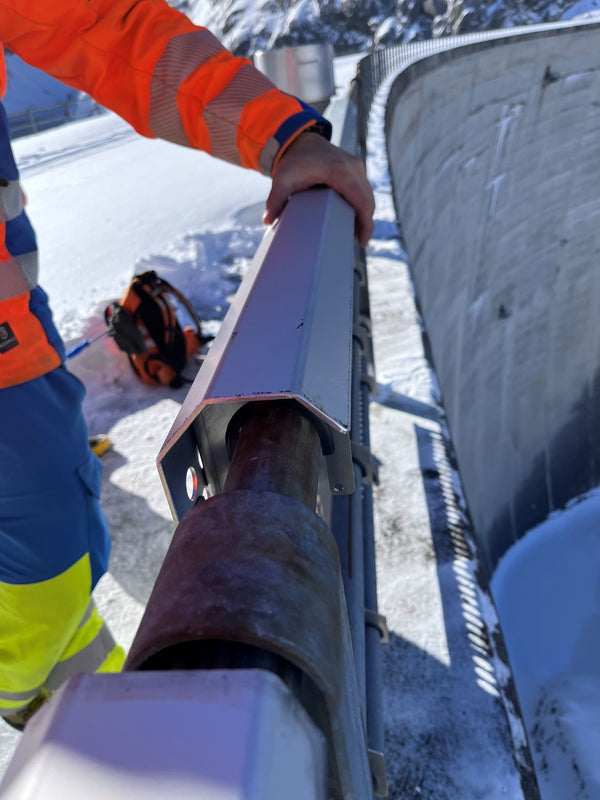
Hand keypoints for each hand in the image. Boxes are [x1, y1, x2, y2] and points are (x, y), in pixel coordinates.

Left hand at [263, 132, 374, 247]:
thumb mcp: (282, 179)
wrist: (300, 140)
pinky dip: (362, 205)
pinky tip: (355, 218)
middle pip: (367, 201)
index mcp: (339, 171)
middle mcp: (352, 167)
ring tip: (356, 234)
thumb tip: (267, 221)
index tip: (362, 241)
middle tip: (358, 242)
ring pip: (367, 196)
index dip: (365, 223)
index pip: (361, 201)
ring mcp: (356, 166)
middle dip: (365, 223)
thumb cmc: (293, 161)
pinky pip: (364, 190)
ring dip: (364, 215)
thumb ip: (275, 200)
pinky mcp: (356, 168)